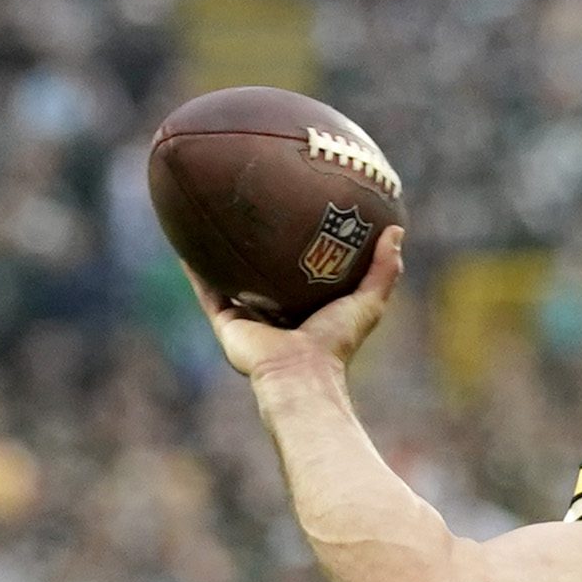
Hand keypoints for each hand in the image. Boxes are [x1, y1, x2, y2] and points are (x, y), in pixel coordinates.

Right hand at [189, 226, 405, 381]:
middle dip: (258, 247)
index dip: (300, 248)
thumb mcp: (368, 302)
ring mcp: (247, 316)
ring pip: (229, 277)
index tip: (299, 216)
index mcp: (304, 308)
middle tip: (255, 209)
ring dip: (219, 253)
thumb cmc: (335, 341)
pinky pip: (206, 287)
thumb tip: (397, 231)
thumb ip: (382, 269)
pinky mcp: (226, 321)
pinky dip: (194, 266)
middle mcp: (273, 311)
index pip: (301, 272)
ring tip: (211, 218)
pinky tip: (185, 238)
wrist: (300, 372)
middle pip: (263, 273)